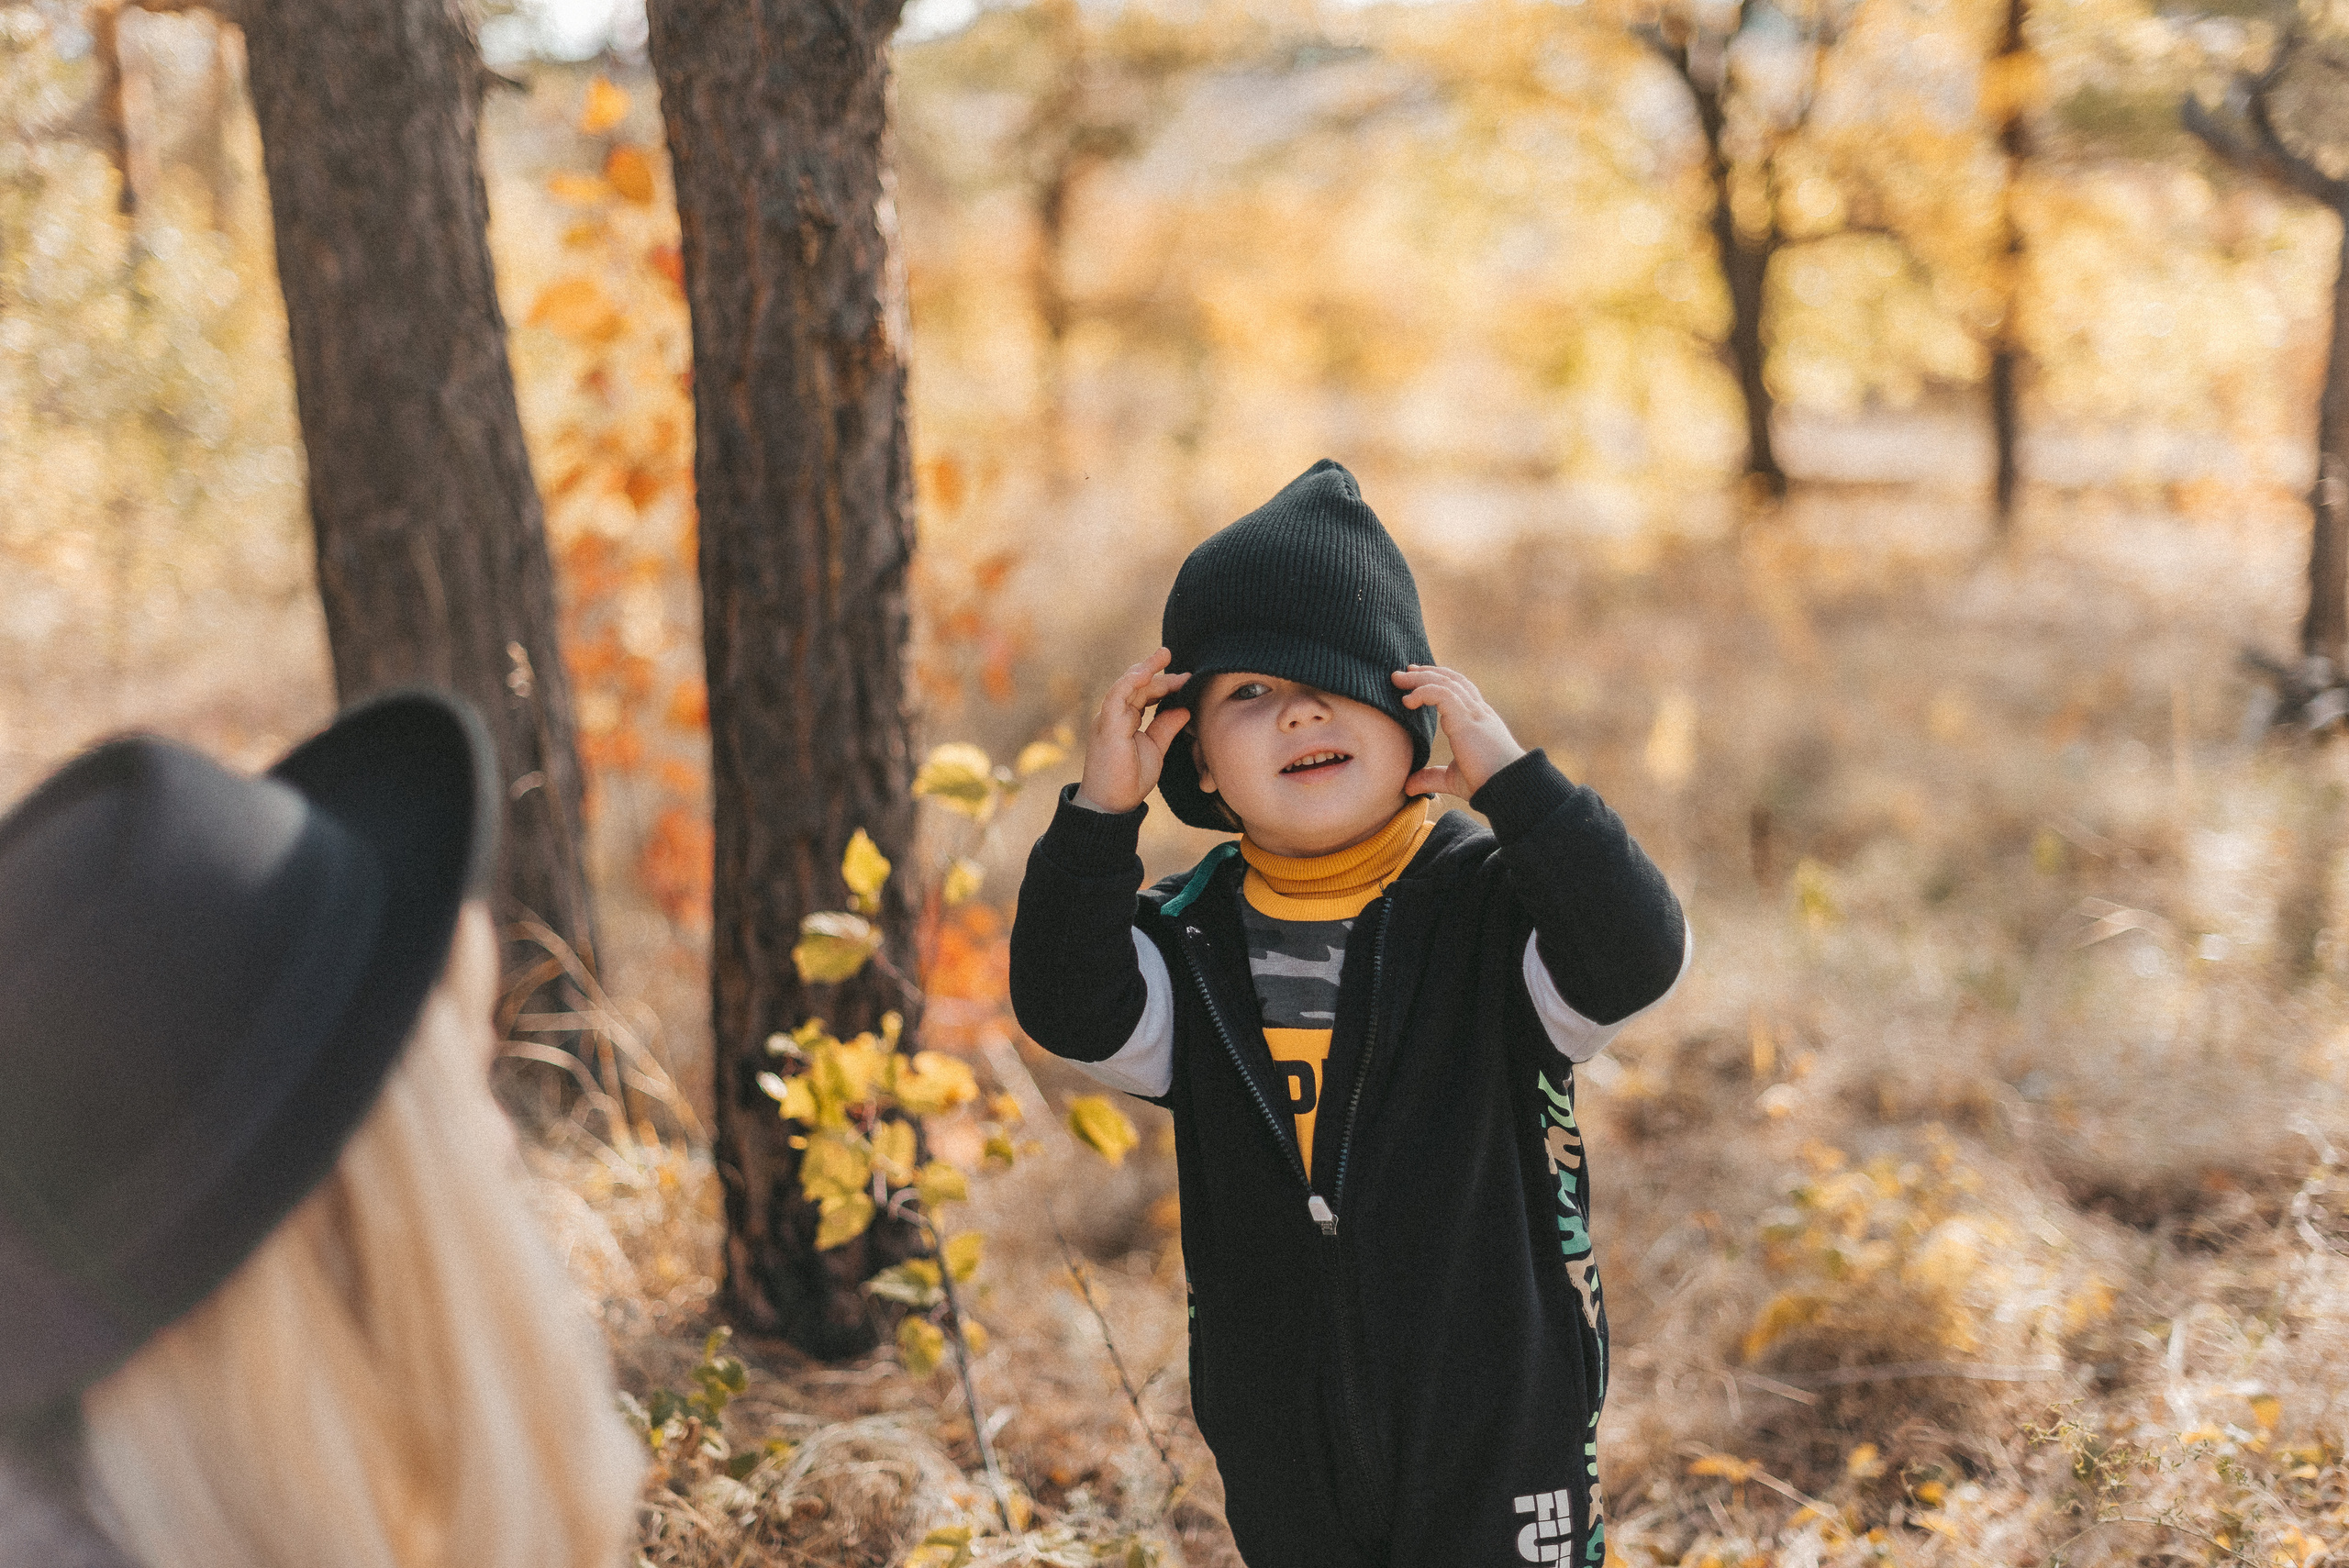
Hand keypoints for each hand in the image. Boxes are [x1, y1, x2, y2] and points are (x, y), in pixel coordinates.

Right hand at [1073, 648, 1191, 812]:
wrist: (1111, 805)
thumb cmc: (1128, 780)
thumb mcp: (1155, 749)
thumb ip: (1166, 728)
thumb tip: (1184, 709)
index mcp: (1125, 719)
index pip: (1144, 694)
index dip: (1165, 685)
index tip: (1187, 680)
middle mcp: (1115, 715)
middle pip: (1137, 685)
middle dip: (1159, 672)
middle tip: (1177, 662)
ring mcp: (1109, 718)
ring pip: (1126, 684)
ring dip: (1145, 668)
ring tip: (1163, 655)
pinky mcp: (1107, 725)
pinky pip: (1116, 696)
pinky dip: (1130, 682)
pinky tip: (1146, 672)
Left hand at [1392, 665, 1525, 799]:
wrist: (1508, 788)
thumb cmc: (1486, 784)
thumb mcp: (1452, 779)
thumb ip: (1431, 777)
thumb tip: (1408, 786)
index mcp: (1478, 721)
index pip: (1460, 690)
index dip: (1438, 680)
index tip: (1415, 679)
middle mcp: (1477, 712)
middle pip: (1451, 680)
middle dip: (1426, 673)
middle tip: (1402, 673)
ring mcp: (1474, 713)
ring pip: (1445, 682)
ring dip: (1420, 678)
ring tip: (1398, 679)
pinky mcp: (1467, 720)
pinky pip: (1442, 694)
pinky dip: (1423, 692)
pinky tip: (1408, 701)